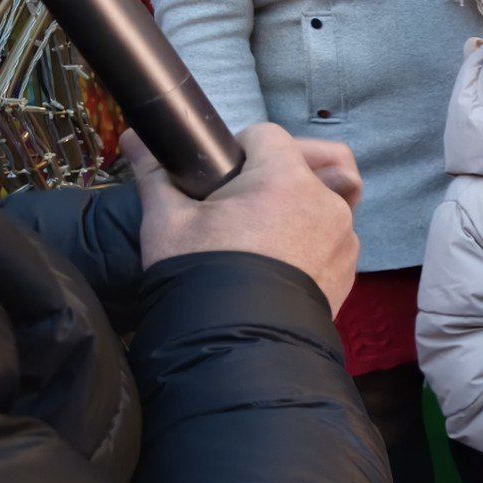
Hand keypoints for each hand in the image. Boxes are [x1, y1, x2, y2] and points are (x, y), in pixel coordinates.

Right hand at [125, 126, 360, 314]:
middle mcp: (326, 200)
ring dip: (302, 204)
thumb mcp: (167, 221)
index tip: (219, 178)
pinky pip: (335, 236)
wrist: (234, 346)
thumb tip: (134, 137)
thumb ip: (156, 173)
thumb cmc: (199, 274)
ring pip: (329, 199)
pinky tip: (280, 258)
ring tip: (263, 229)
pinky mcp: (348, 267)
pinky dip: (313, 237)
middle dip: (281, 169)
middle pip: (311, 161)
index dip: (240, 149)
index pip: (267, 135)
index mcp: (284, 178)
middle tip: (247, 196)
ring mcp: (343, 235)